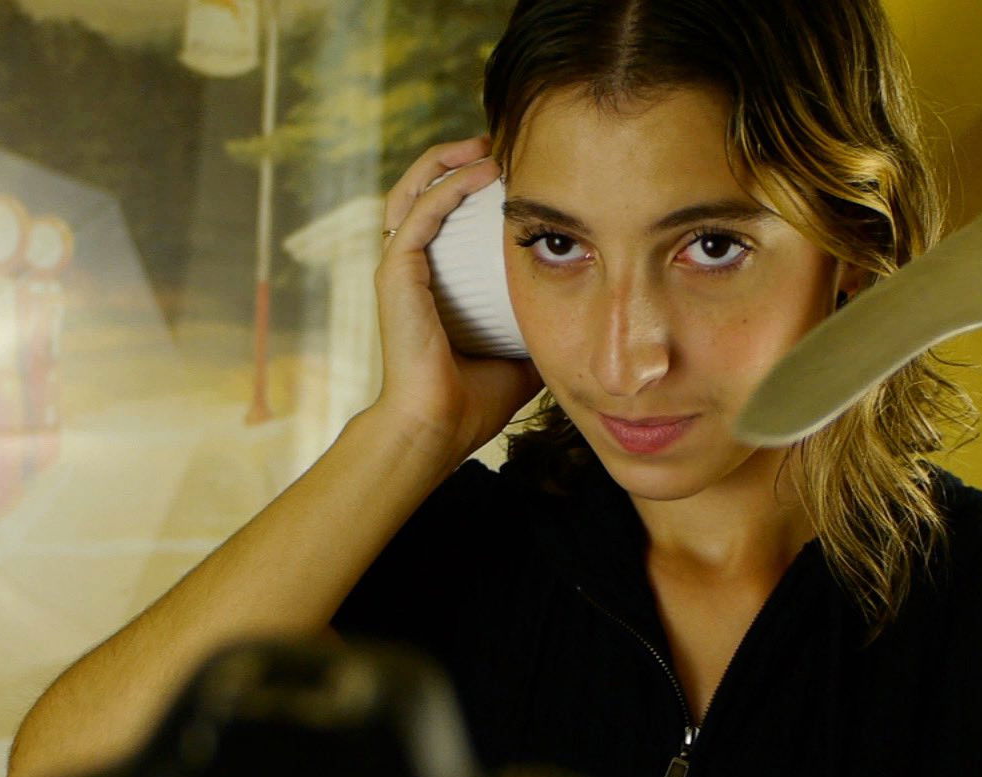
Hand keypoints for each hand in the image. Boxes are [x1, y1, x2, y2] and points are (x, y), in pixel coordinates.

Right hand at [373, 134, 542, 461]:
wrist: (440, 427)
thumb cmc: (475, 398)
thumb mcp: (523, 347)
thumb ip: (542, 322)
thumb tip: (586, 307)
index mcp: (432, 281)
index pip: (443, 215)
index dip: (471, 185)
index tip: (513, 172)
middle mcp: (409, 266)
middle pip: (423, 189)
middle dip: (458, 158)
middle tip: (499, 144)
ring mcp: (399, 266)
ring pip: (414, 189)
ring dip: (450, 159)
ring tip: (487, 144)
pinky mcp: (396, 271)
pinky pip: (420, 211)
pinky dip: (449, 184)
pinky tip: (480, 171)